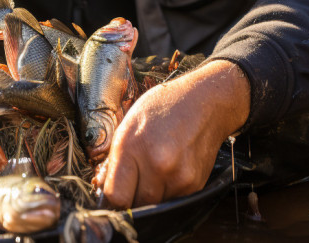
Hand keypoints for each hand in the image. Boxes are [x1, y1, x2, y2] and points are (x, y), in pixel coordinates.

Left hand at [95, 60, 249, 207]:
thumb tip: (104, 189)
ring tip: (153, 171)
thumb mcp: (129, 124)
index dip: (111, 199)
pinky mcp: (194, 185)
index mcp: (132, 146)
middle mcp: (156, 164)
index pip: (115, 196)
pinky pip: (173, 201)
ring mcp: (178, 177)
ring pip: (155, 206)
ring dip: (150, 197)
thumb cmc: (163, 107)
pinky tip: (169, 171)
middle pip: (135, 206)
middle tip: (134, 180)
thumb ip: (115, 159)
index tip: (113, 194)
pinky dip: (167, 193)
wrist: (204, 102)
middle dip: (131, 197)